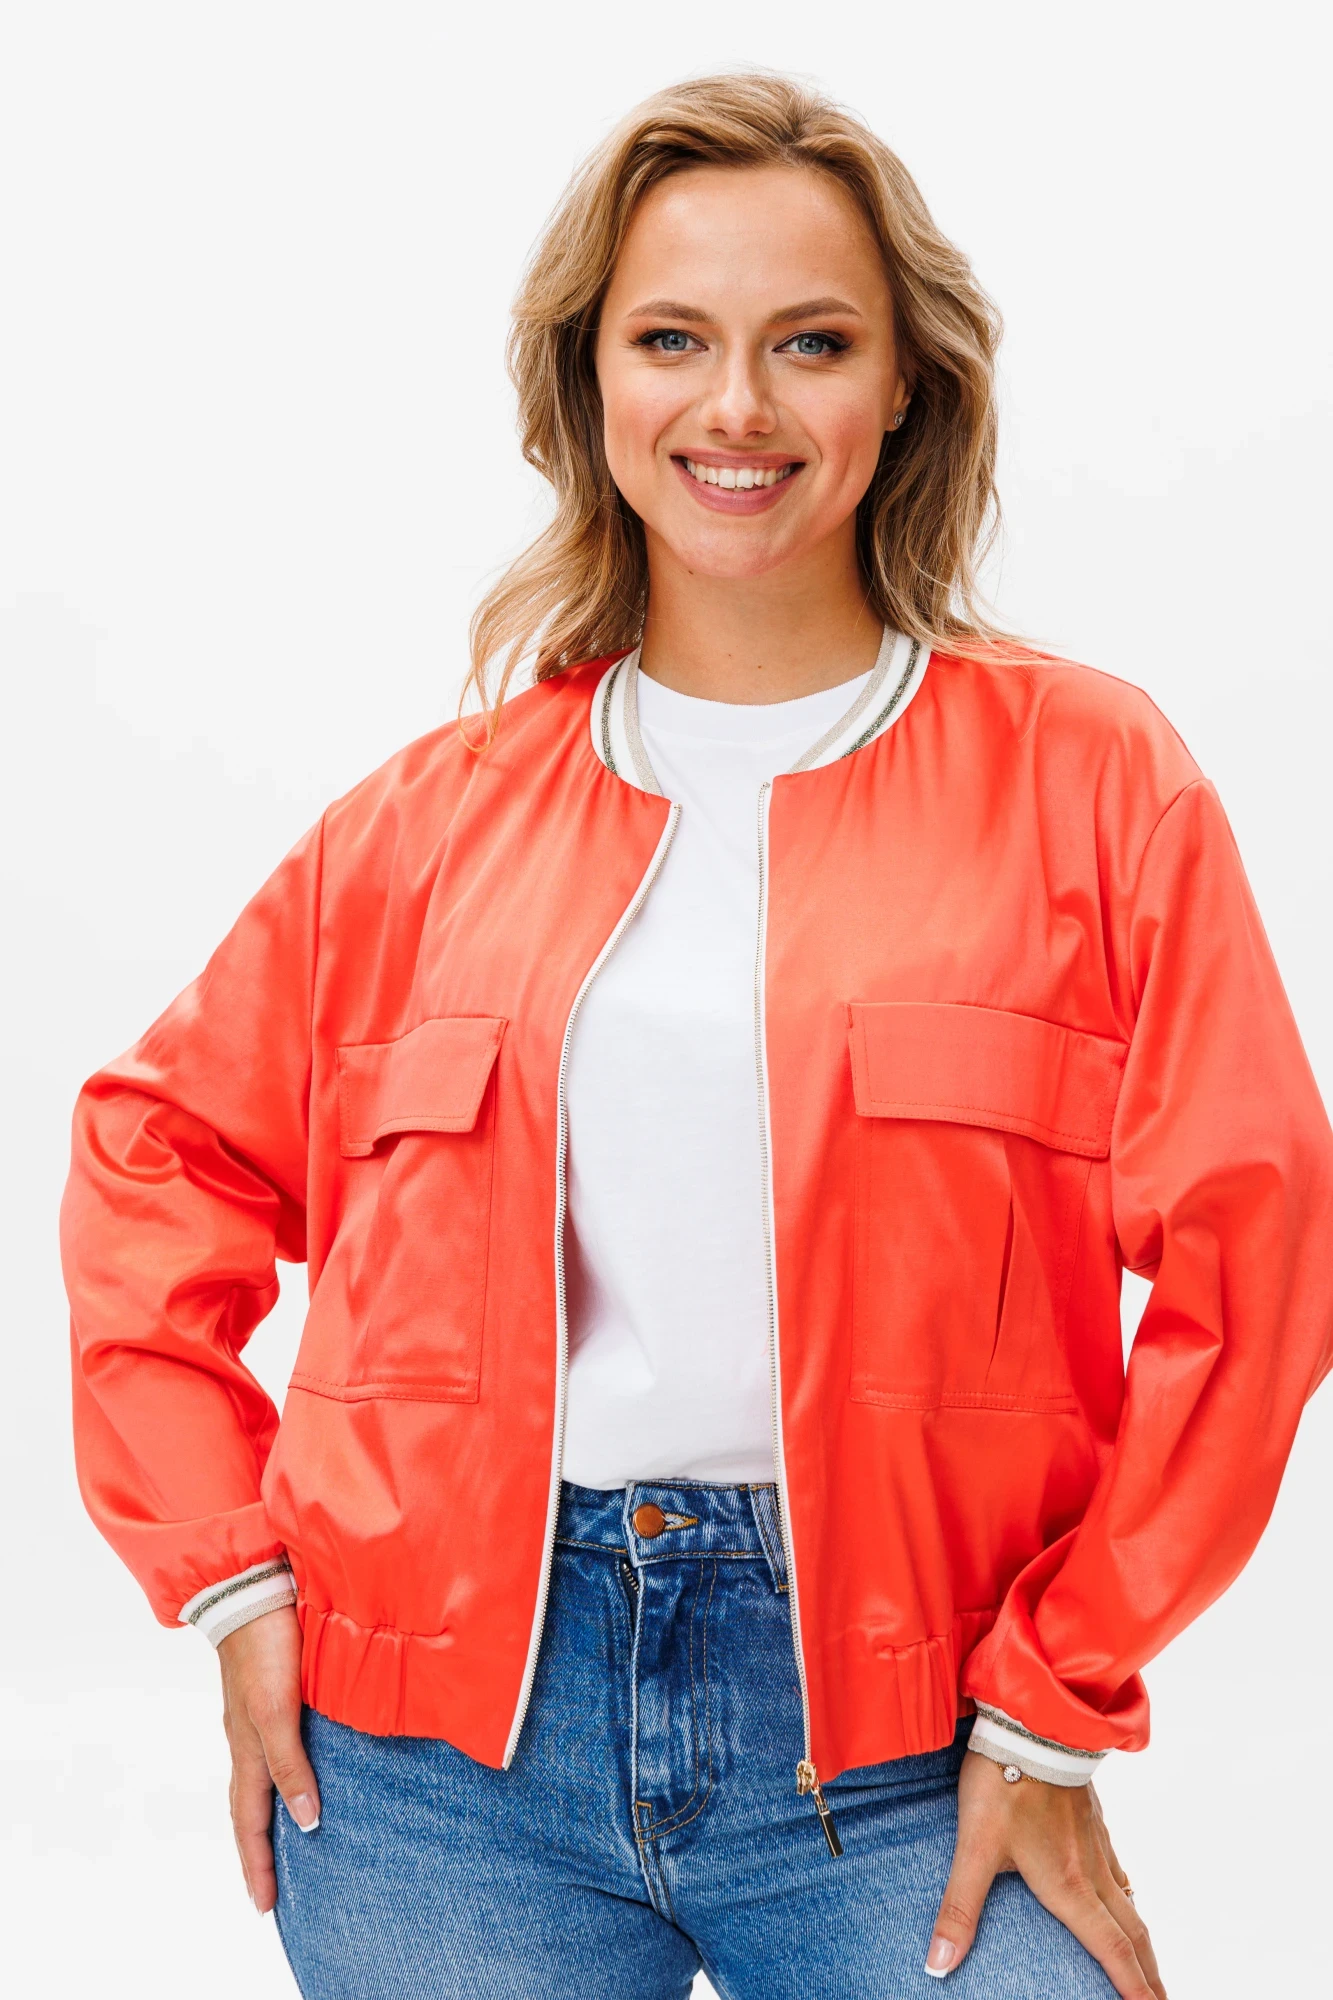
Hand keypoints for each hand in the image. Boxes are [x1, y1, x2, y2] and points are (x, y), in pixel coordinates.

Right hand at [218, 1605, 319, 1912]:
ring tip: (290, 1842)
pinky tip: (305, 1771)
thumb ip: (289, 1762)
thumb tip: (306, 1819)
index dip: (257, 1864)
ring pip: (263, 1777)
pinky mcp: (274, 1688)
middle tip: (272, 1890)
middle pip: (251, 1806)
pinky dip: (284, 1774)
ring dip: (271, 1814)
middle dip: (260, 1850)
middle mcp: (249, 1735)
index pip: (250, 1821)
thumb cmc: (264, 1643)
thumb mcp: (275, 1708)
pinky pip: (277, 1747)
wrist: (255, 1584)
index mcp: (248, 1746)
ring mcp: (259, 1712)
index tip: (265, 1907)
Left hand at [926, 1749, 1164, 1995]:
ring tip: (1147, 1962)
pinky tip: (1123, 1892)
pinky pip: (1118, 1865)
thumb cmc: (1003, 1780)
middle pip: (1132, 1933)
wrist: (1032, 1719)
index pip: (1112, 1950)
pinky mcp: (1091, 1815)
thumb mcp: (975, 1846)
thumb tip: (939, 1964)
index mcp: (1069, 1885)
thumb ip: (959, 1908)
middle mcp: (1091, 1868)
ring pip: (1129, 1899)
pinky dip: (1128, 1893)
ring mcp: (1095, 1839)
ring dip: (1141, 1937)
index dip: (1135, 1989)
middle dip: (1150, 1975)